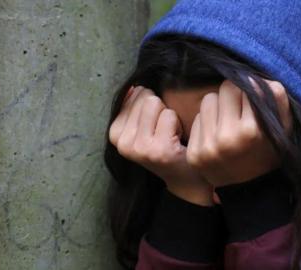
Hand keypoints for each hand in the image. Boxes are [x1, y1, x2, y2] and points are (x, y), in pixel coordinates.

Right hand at [109, 86, 213, 205]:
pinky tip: (177, 141)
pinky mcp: (158, 149)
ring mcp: (140, 148)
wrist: (185, 177)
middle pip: (145, 98)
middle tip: (163, 132)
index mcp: (115, 135)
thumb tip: (134, 86)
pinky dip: (178, 124)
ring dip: (168, 117)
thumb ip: (134, 106)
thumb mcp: (142, 127)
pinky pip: (169, 115)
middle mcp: (123, 143)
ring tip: (169, 135)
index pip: (133, 95)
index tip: (153, 127)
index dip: (149, 108)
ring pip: (156, 104)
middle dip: (159, 111)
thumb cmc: (165, 146)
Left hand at [186, 79, 292, 186]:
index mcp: (251, 131)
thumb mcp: (283, 128)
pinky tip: (217, 137)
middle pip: (225, 89)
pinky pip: (197, 119)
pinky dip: (207, 123)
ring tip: (228, 123)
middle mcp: (227, 138)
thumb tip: (256, 79)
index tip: (254, 104)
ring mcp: (208, 147)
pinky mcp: (194, 154)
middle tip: (240, 112)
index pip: (245, 86)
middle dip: (234, 96)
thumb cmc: (269, 153)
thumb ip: (276, 99)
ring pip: (208, 100)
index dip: (251, 92)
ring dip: (218, 107)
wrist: (250, 191)